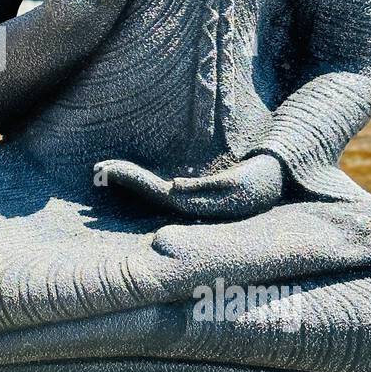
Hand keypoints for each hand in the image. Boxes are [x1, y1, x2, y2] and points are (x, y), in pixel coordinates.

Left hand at [95, 153, 284, 220]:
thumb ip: (205, 187)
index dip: (131, 180)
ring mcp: (187, 199)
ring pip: (150, 190)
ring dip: (128, 180)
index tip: (110, 169)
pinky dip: (140, 180)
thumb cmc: (256, 182)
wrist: (275, 185)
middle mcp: (186, 204)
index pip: (154, 192)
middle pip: (146, 191)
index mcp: (193, 203)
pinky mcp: (190, 193)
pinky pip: (158, 187)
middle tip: (96, 167)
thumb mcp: (235, 183)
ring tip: (102, 170)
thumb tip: (173, 188)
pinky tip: (123, 175)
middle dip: (122, 178)